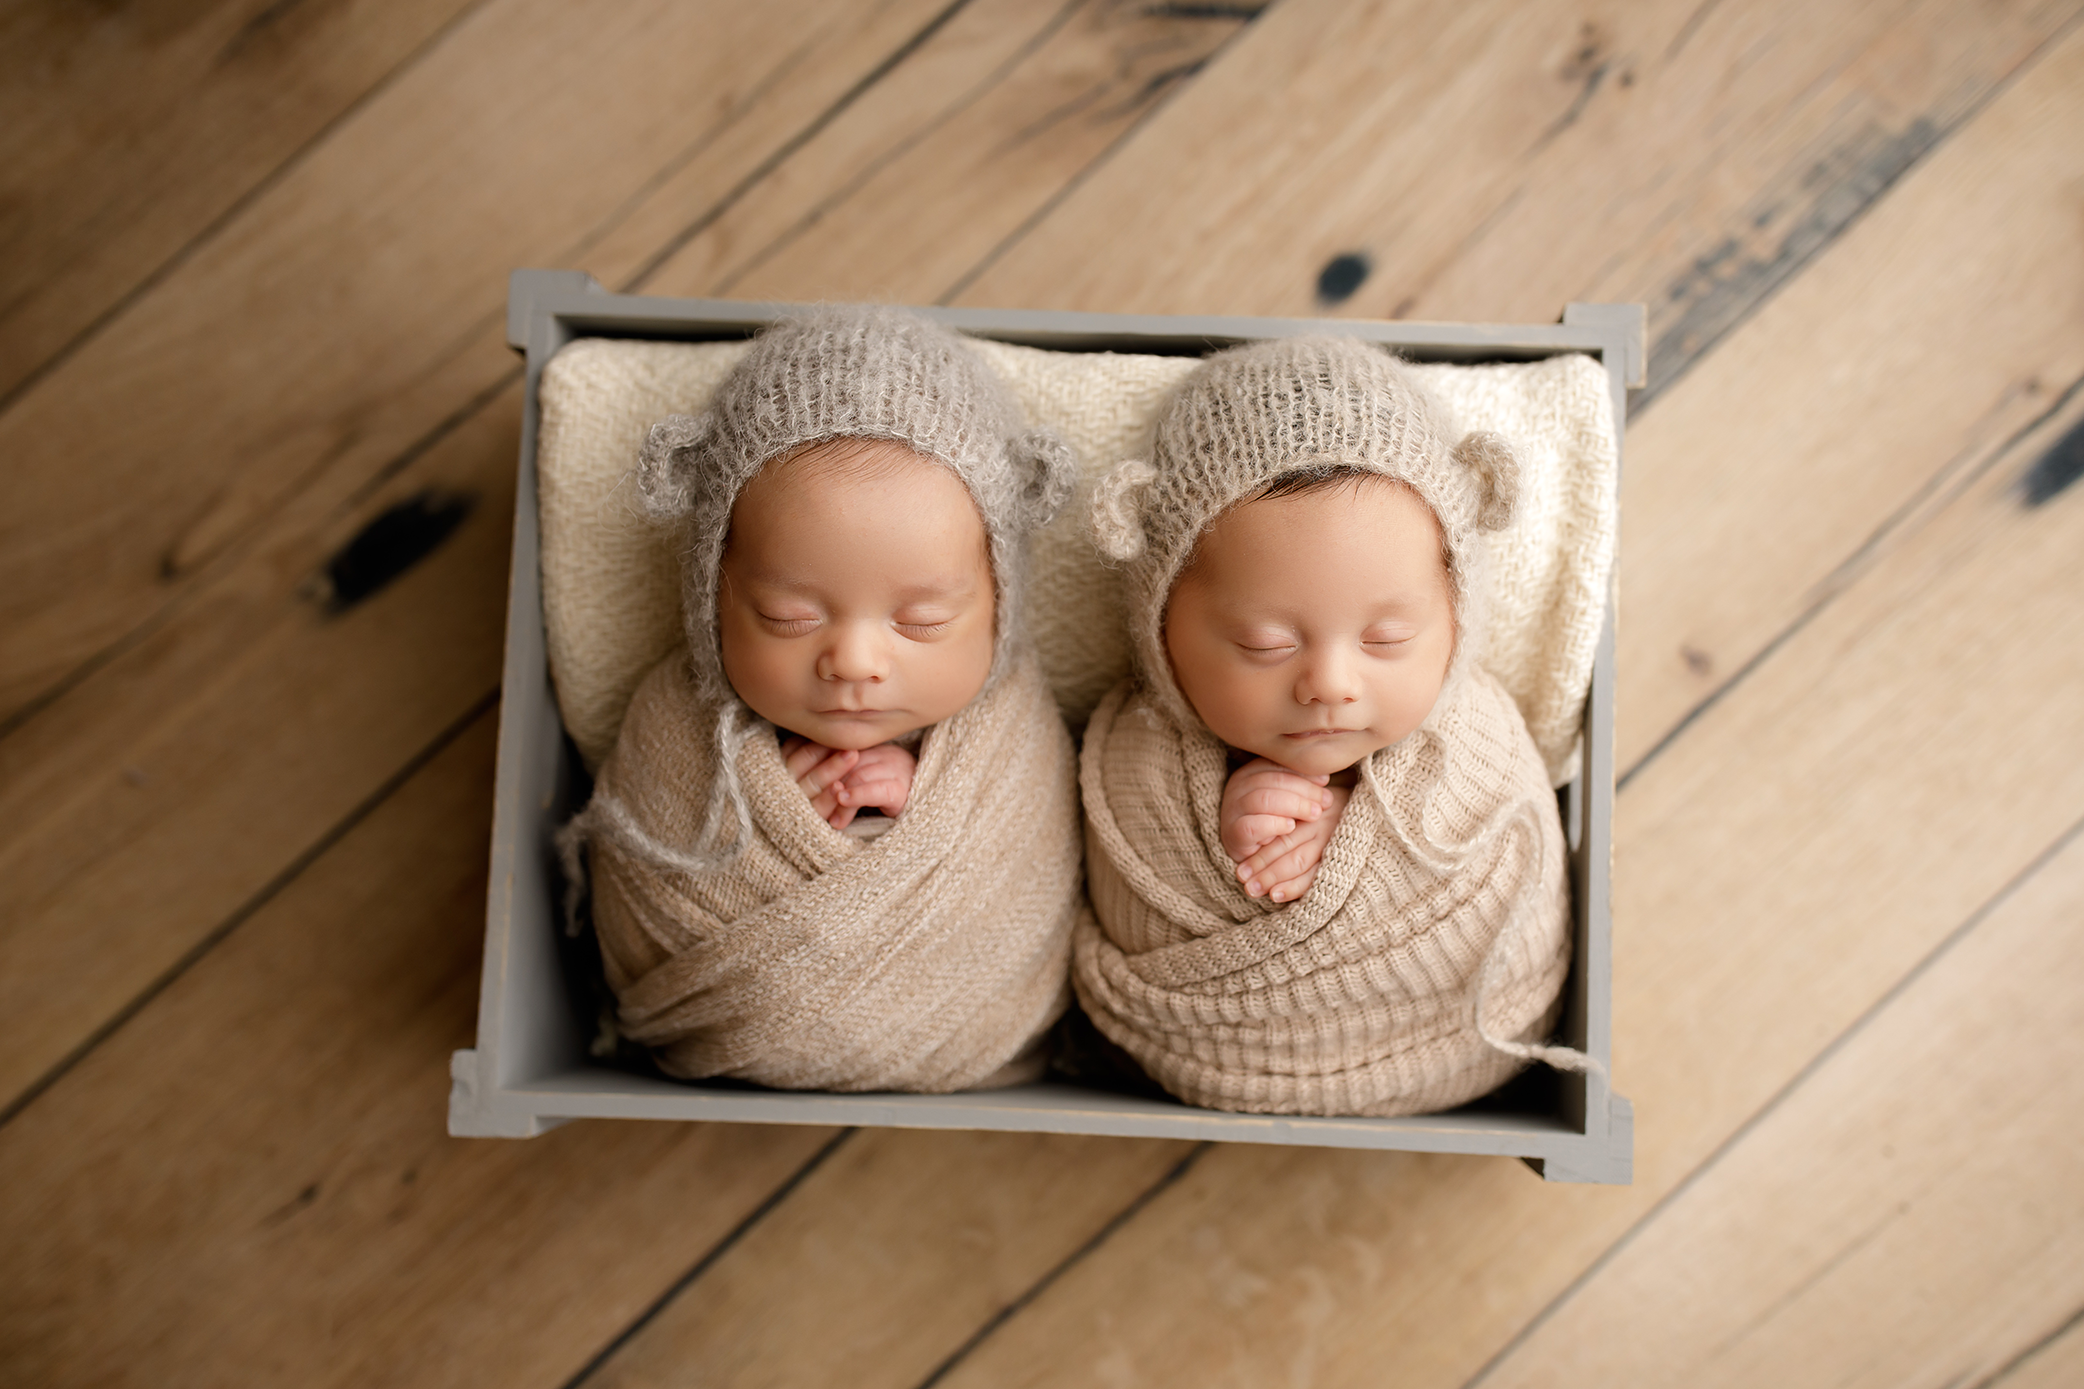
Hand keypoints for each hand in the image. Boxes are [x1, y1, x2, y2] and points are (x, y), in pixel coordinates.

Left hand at [782, 738, 915, 828]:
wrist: (929, 809)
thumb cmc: (888, 796)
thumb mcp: (862, 781)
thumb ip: (841, 776)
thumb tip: (809, 781)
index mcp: (873, 747)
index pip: (838, 745)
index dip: (815, 756)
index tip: (796, 770)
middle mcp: (885, 753)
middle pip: (845, 759)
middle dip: (824, 776)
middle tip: (804, 794)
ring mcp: (895, 769)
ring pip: (858, 774)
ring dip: (836, 792)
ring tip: (821, 806)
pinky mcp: (902, 789)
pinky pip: (876, 789)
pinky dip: (857, 794)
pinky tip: (842, 799)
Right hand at [1220, 758, 1332, 862]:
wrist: (1250, 860)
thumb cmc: (1272, 824)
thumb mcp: (1285, 802)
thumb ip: (1299, 787)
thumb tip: (1324, 778)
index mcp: (1249, 773)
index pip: (1277, 765)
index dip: (1303, 773)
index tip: (1325, 781)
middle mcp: (1237, 788)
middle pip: (1273, 781)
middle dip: (1304, 790)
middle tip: (1325, 802)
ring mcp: (1232, 811)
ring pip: (1263, 799)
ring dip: (1294, 806)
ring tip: (1314, 814)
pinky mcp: (1233, 834)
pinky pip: (1252, 826)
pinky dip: (1275, 825)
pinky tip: (1291, 827)